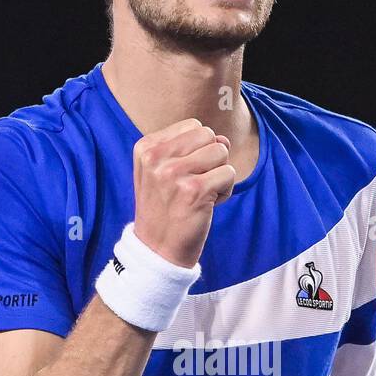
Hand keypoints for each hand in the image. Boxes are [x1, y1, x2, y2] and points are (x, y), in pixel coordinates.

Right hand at [132, 119, 235, 268]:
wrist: (157, 250)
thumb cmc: (165, 209)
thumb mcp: (164, 172)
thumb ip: (191, 149)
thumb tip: (223, 140)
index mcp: (146, 147)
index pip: (192, 126)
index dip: (198, 150)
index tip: (183, 174)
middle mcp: (156, 157)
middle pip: (208, 135)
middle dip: (211, 159)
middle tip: (195, 185)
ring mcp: (174, 173)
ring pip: (221, 152)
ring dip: (219, 175)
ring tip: (201, 194)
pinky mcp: (195, 191)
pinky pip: (229, 174)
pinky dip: (226, 191)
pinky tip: (208, 205)